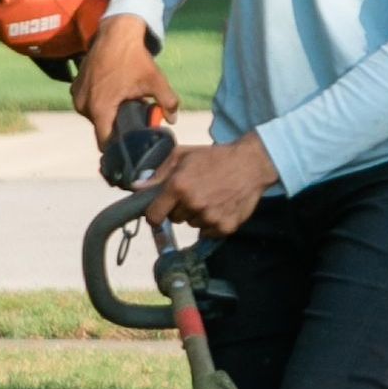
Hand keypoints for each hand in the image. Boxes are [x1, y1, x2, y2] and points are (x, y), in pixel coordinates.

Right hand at [71, 15, 179, 148]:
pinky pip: (89, 103)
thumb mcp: (155, 81)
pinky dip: (100, 101)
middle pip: (102, 128)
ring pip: (95, 116)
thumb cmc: (134, 58)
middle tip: (134, 115)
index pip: (105, 142)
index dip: (119, 147)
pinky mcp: (75, 86)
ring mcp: (77, 95)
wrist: (116, 33)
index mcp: (100, 109)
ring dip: (108, 113)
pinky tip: (115, 92)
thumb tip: (173, 120)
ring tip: (125, 101)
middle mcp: (83, 105)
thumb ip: (168, 102)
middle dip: (117, 126)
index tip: (131, 145)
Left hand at [146, 133, 278, 237]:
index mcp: (179, 186)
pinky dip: (213, 223)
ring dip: (198, 215)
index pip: (153, 216)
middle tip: (195, 193)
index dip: (154, 214)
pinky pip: (209, 232)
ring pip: (193, 224)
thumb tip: (135, 188)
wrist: (252, 163)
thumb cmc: (215, 156)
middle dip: (180, 208)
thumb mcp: (183, 156)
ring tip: (212, 197)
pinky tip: (221, 206)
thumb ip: (158, 173)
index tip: (160, 210)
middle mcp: (193, 203)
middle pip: (175, 219)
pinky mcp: (226, 227)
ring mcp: (210, 217)